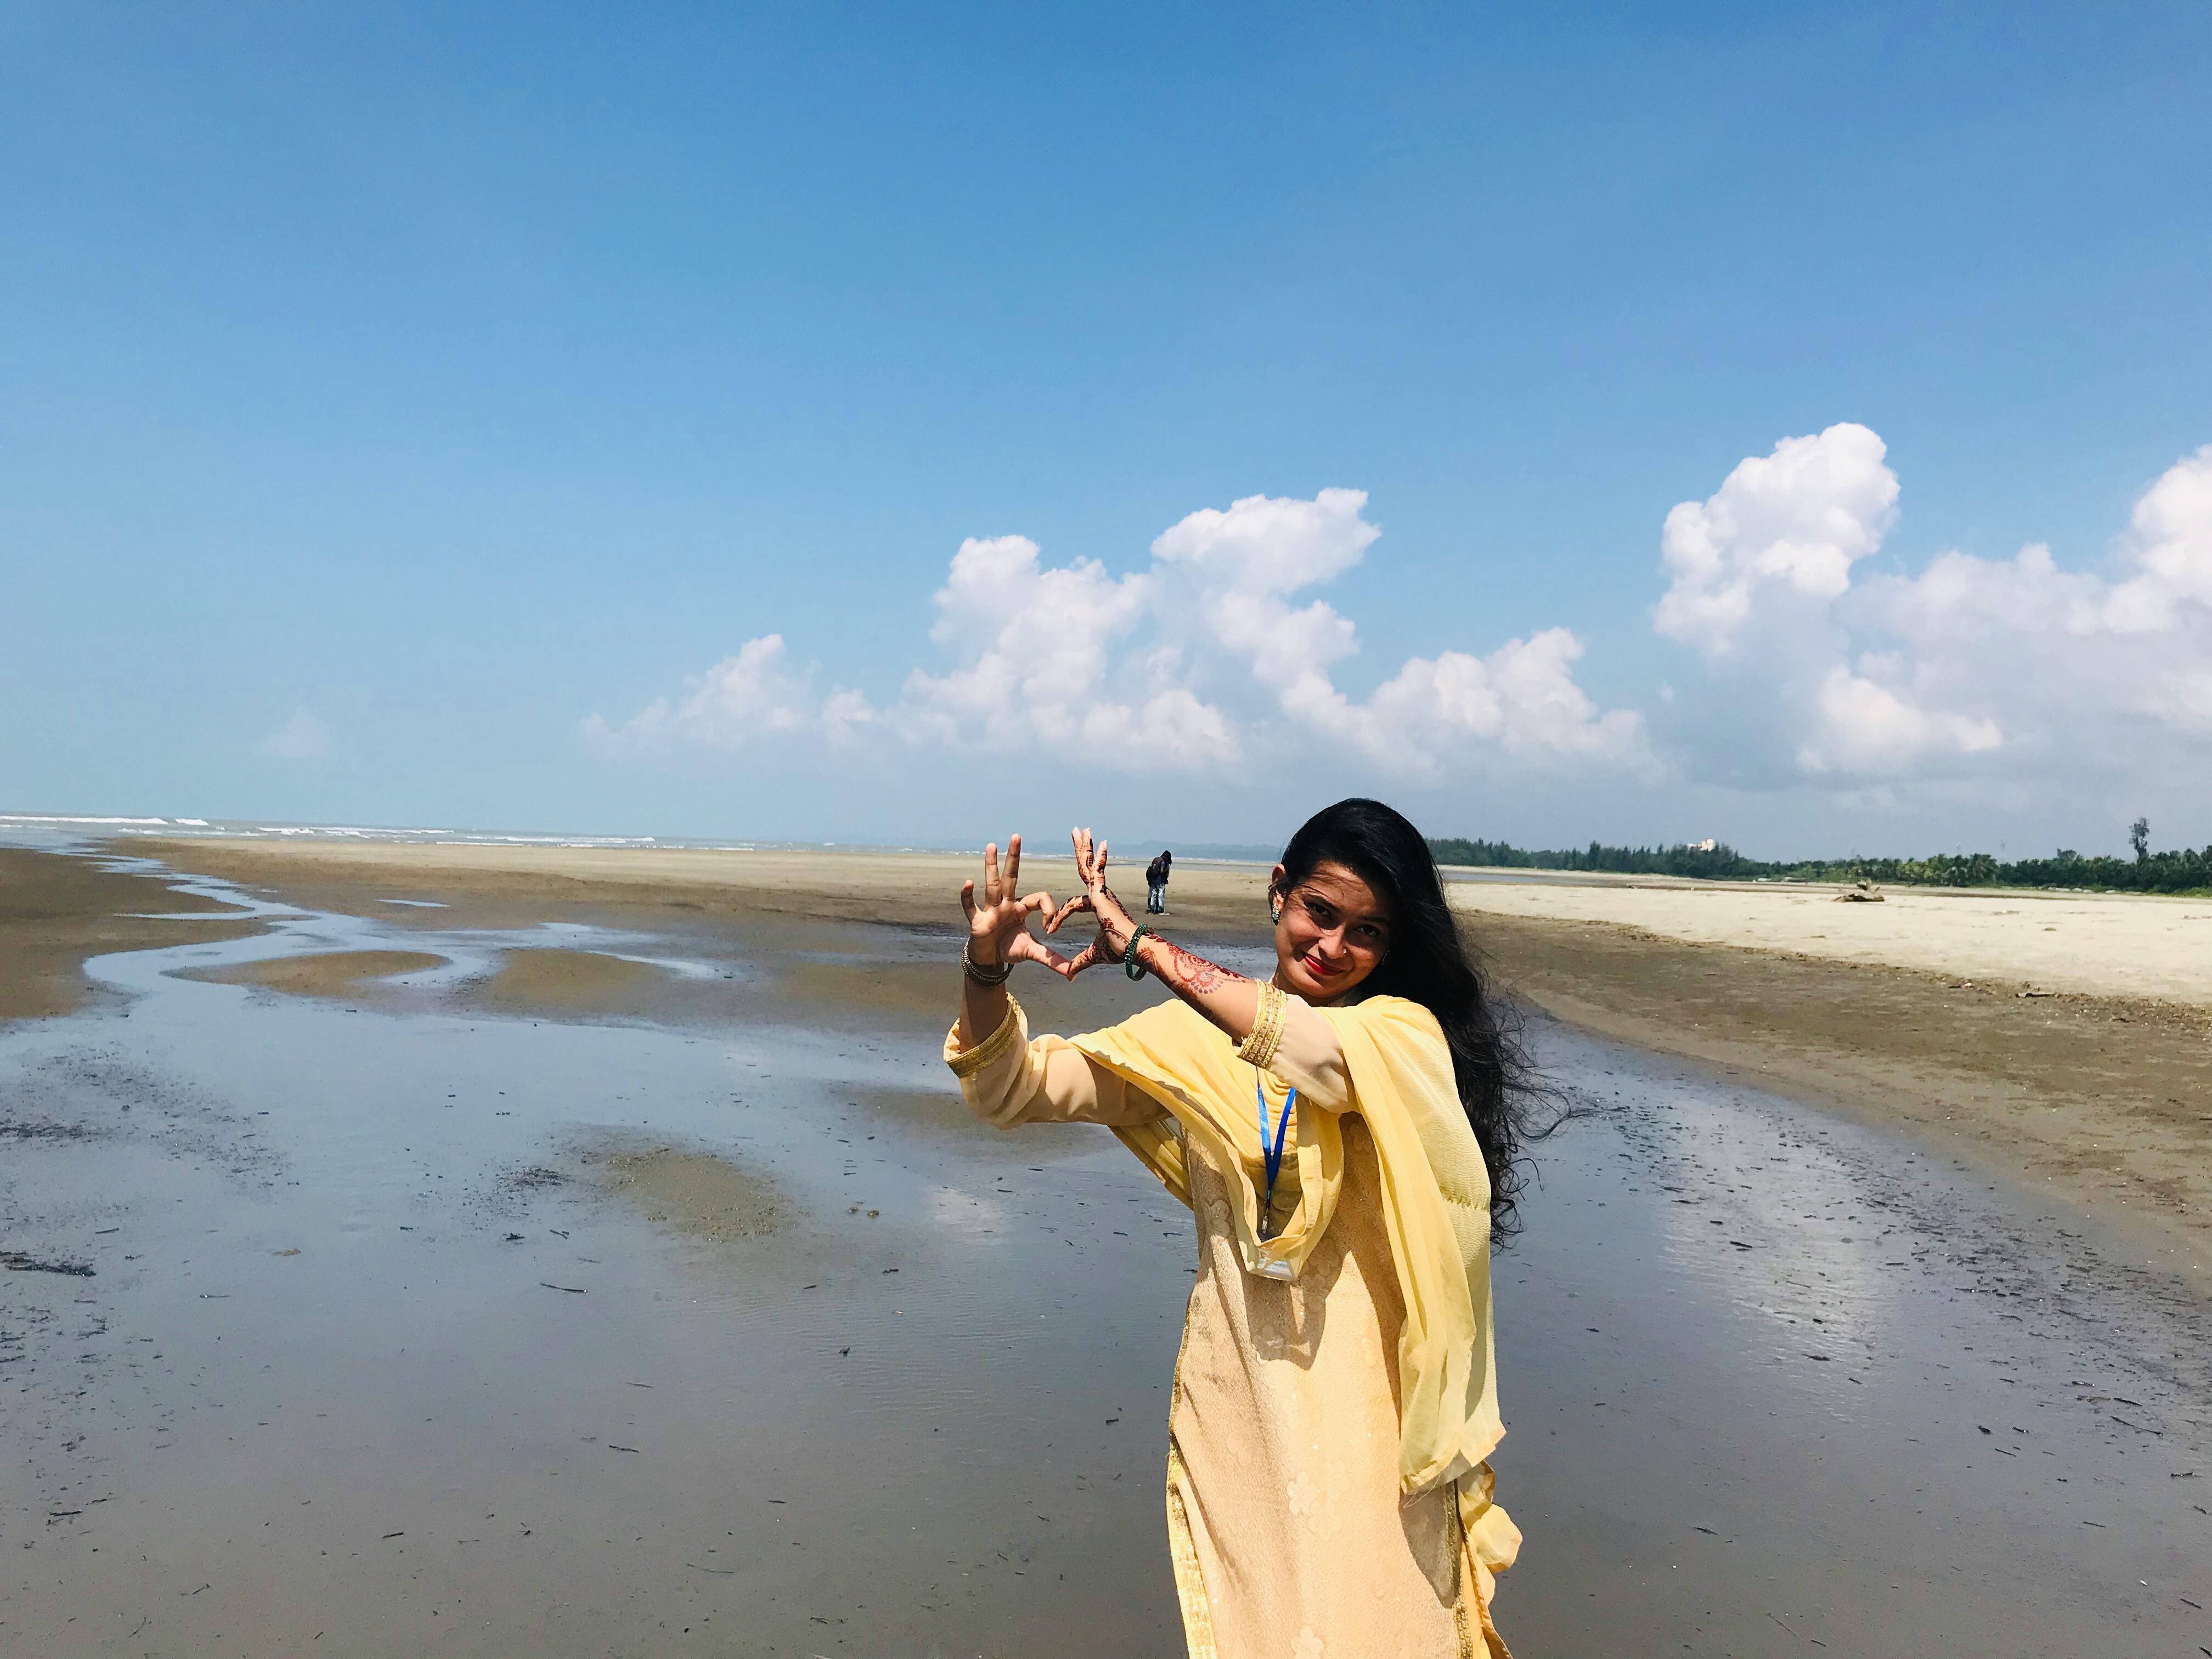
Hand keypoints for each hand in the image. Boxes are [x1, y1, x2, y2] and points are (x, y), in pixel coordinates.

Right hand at [959, 834, 1063, 973]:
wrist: (989, 959)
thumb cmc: (1010, 948)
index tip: (1051, 928)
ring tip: (991, 845)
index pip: (1039, 898)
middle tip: (1017, 836)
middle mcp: (1006, 903)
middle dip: (1014, 857)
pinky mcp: (977, 921)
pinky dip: (968, 896)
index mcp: (1022, 908)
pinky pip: (971, 906)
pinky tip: (967, 883)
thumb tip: (1073, 974)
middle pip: (1011, 877)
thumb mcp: (1033, 952)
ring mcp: (990, 910)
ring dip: (991, 866)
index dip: (1049, 909)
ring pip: (992, 885)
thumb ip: (1052, 959)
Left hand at [1042, 826, 1140, 978]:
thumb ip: (1080, 962)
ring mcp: (1102, 892)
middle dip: (1082, 851)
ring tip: (1080, 829)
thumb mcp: (1093, 955)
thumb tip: (1069, 975)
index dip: (1060, 917)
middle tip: (1077, 833)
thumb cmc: (1120, 950)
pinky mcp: (1103, 893)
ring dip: (1085, 847)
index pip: (1074, 905)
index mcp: (1098, 906)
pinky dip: (1099, 858)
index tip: (1050, 930)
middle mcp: (1101, 895)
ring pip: (1089, 865)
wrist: (1134, 949)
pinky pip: (1098, 872)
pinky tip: (1100, 843)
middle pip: (1087, 869)